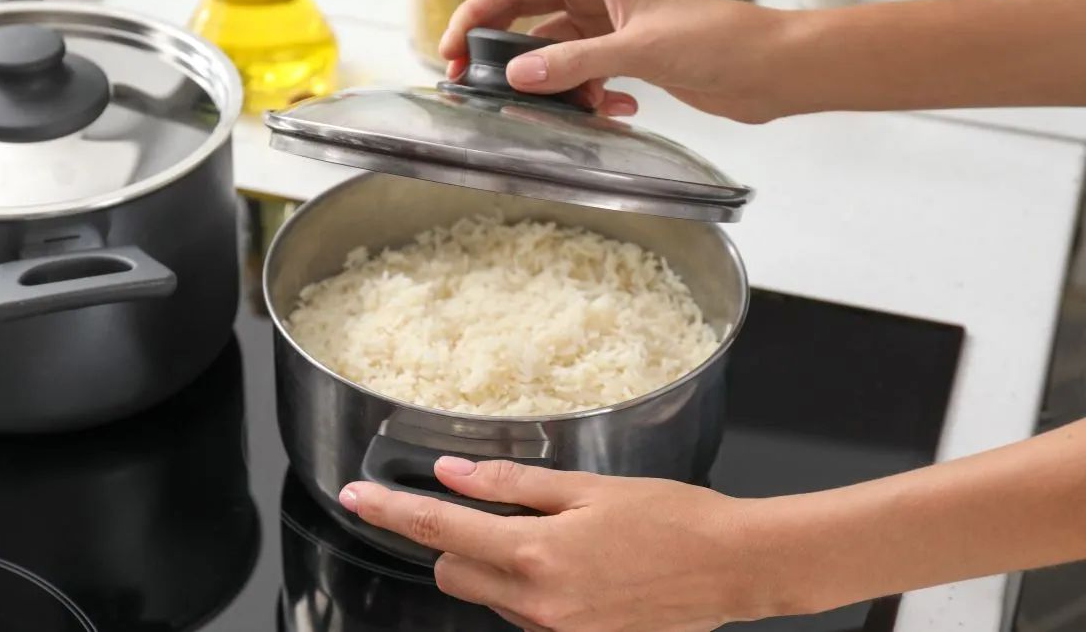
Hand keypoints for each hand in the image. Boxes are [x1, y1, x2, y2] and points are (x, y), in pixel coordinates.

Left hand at [338, 457, 796, 630]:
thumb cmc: (670, 518)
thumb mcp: (587, 488)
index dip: (389, 512)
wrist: (732, 568)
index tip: (355, 498)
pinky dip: (527, 588)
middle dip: (453, 542)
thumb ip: (510, 483)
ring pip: (488, 596)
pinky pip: (524, 616)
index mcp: (534, 555)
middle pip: (453, 572)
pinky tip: (572, 566)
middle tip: (484, 510)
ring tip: (551, 537)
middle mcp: (536, 604)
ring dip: (494, 564)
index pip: (438, 531)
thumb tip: (451, 473)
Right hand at [438, 0, 795, 121]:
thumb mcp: (639, 50)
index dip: (479, 14)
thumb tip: (517, 76)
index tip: (450, 48)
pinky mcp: (632, 62)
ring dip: (556, 86)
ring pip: (559, 56)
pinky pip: (588, 79)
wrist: (772, 70)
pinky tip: (615, 111)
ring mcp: (616, 31)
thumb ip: (574, 64)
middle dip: (505, 55)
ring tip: (556, 110)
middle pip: (531, 21)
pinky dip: (592, 98)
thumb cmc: (720, 40)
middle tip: (472, 86)